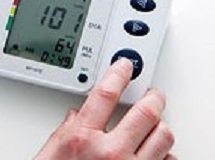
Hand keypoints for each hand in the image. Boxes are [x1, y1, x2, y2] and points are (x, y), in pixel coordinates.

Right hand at [34, 59, 175, 159]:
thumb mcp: (48, 154)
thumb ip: (65, 132)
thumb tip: (75, 117)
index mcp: (82, 139)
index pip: (106, 93)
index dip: (120, 73)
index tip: (126, 65)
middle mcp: (110, 153)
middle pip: (146, 111)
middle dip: (154, 98)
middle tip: (153, 94)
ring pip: (164, 136)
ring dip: (161, 126)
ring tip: (157, 122)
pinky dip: (166, 155)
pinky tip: (160, 153)